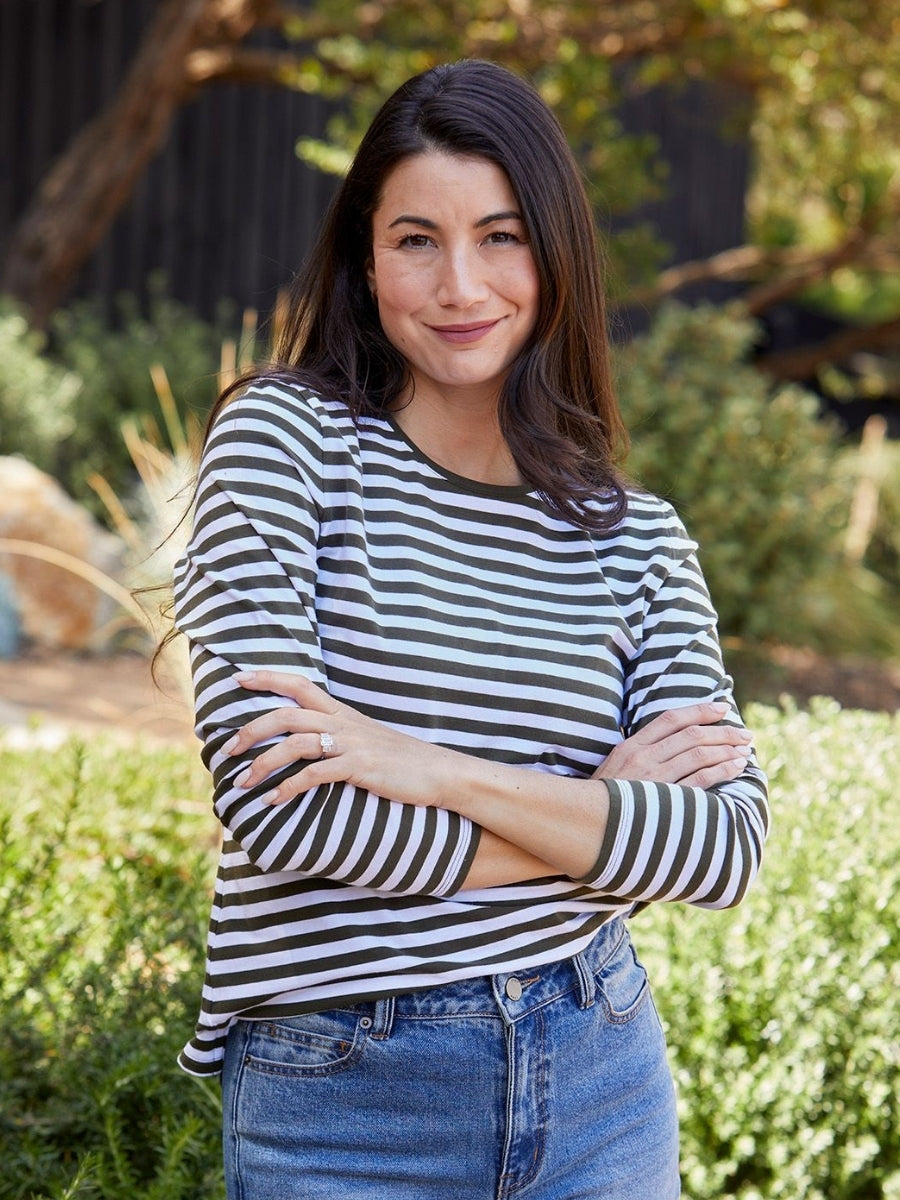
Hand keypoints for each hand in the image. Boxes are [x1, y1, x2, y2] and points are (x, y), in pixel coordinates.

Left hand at [222, 669, 457, 806]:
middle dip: (251, 729)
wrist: (441, 773)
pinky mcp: (359, 768)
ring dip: (263, 763)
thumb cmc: (405, 762)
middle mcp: (343, 724)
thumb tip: (315, 746)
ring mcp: (352, 744)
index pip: (300, 684)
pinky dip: (289, 788)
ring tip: (242, 783)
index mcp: (343, 714)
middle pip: (287, 714)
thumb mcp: (370, 740)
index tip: (238, 678)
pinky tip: (274, 802)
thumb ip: (341, 737)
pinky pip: (315, 775)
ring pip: (295, 743)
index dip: (268, 678)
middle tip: (226, 749)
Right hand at [592, 702, 752, 788]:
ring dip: (727, 750)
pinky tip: (737, 767)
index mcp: (631, 746)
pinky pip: (700, 779)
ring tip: (745, 750)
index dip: (699, 710)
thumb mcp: (615, 768)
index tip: (722, 708)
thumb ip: (640, 753)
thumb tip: (670, 743)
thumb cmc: (603, 799)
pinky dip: (722, 770)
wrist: (585, 825)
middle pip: (691, 735)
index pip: (671, 719)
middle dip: (723, 732)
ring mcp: (653, 778)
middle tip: (745, 734)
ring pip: (699, 754)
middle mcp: (643, 757)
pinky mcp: (664, 798)